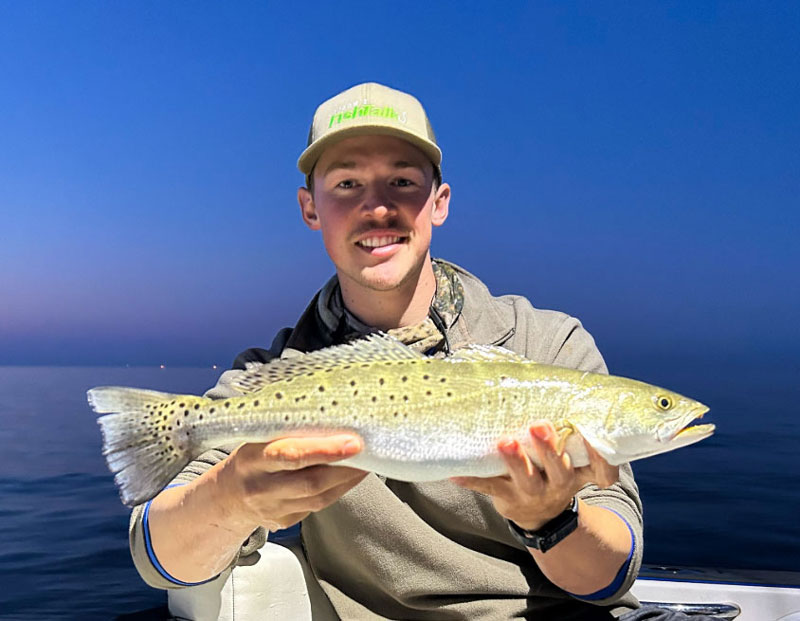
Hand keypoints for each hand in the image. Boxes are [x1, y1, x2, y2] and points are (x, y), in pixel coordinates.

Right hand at [219, 434, 368, 531]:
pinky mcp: (284, 523)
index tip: (353, 442)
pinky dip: (338, 490)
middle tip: (369, 452)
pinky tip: (350, 477)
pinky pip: (318, 506)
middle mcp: (260, 488)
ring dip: (347, 480)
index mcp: (252, 459)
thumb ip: (287, 432)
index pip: (292, 455)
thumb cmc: (250, 458)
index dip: (325, 450)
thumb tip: (332, 417)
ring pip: (319, 498)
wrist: (225, 498)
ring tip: (367, 463)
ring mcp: (272, 510)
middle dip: (345, 468)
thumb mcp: (257, 439)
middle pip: (310, 482)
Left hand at [451, 421, 618, 530]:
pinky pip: (489, 488)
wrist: (538, 514)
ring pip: (527, 480)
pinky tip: (456, 472)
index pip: (602, 471)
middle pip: (559, 470)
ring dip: (516, 461)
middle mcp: (559, 485)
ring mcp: (534, 494)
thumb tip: (544, 378)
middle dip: (548, 449)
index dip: (603, 458)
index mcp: (578, 472)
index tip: (593, 437)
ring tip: (504, 443)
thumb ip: (564, 429)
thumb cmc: (551, 470)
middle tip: (538, 426)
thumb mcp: (565, 456)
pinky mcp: (507, 498)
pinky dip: (472, 480)